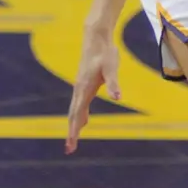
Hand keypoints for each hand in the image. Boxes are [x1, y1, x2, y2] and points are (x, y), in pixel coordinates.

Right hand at [66, 26, 120, 153]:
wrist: (95, 39)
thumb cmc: (105, 52)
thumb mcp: (111, 67)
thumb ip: (113, 82)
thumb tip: (118, 97)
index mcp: (84, 88)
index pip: (78, 113)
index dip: (74, 129)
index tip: (72, 143)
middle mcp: (79, 89)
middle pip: (73, 115)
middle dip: (71, 132)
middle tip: (69, 149)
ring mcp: (80, 87)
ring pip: (75, 110)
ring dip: (74, 125)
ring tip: (73, 140)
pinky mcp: (84, 84)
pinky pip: (80, 104)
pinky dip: (80, 115)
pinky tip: (85, 120)